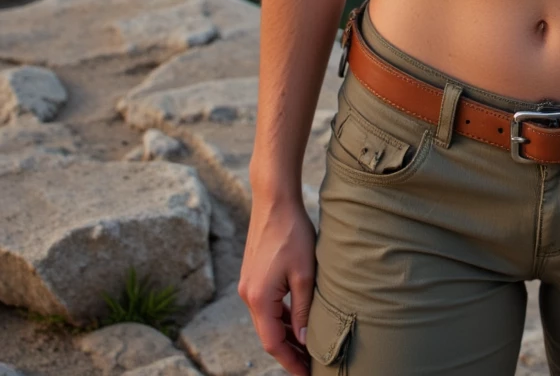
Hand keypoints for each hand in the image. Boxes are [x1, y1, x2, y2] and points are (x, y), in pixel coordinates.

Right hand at [239, 193, 316, 375]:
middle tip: (311, 363)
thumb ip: (303, 310)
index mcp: (259, 299)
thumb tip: (305, 340)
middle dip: (289, 351)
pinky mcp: (253, 275)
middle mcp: (248, 296)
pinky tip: (297, 318)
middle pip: (268, 334)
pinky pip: (266, 305)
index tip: (307, 373)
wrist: (274, 200)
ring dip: (286, 333)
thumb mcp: (305, 274)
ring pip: (267, 320)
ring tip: (308, 344)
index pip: (273, 343)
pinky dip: (280, 315)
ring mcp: (248, 285)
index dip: (290, 361)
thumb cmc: (292, 233)